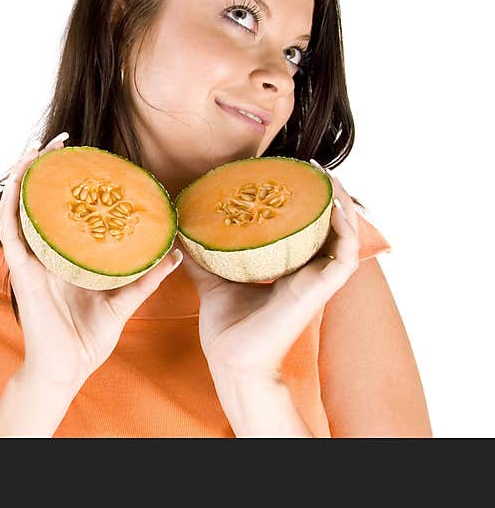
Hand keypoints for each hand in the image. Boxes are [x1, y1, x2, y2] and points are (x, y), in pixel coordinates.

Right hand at [0, 133, 183, 392]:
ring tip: (39, 149)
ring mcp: (31, 259)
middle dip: (47, 167)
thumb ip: (145, 278)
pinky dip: (13, 200)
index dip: (71, 182)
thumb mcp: (123, 302)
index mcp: (67, 256)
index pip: (65, 210)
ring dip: (25, 174)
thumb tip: (174, 253)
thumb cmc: (88, 339)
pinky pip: (12, 228)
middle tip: (64, 141)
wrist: (65, 370)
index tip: (88, 158)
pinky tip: (21, 178)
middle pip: (41, 200)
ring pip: (20, 206)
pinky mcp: (20, 269)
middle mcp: (46, 252)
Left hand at [178, 161, 359, 378]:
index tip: (288, 172)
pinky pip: (345, 253)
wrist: (232, 360)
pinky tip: (333, 204)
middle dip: (325, 193)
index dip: (303, 200)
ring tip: (325, 175)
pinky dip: (344, 226)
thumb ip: (202, 255)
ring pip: (344, 233)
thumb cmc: (227, 328)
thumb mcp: (212, 280)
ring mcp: (318, 280)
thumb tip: (180, 229)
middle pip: (329, 224)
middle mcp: (308, 271)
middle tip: (310, 165)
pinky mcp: (321, 289)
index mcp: (288, 269)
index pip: (305, 227)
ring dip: (340, 201)